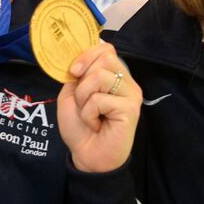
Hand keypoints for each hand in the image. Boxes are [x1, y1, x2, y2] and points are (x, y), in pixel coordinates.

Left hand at [57, 42, 140, 173]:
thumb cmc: (80, 127)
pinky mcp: (131, 108)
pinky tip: (96, 124)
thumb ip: (78, 75)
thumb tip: (79, 60)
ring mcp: (131, 94)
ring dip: (84, 97)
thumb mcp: (71, 95)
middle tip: (83, 100)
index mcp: (113, 76)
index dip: (86, 55)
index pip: (106, 48)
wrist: (86, 156)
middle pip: (105, 57)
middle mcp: (126, 81)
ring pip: (100, 76)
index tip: (73, 72)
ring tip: (89, 114)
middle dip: (83, 79)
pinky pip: (100, 99)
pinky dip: (89, 113)